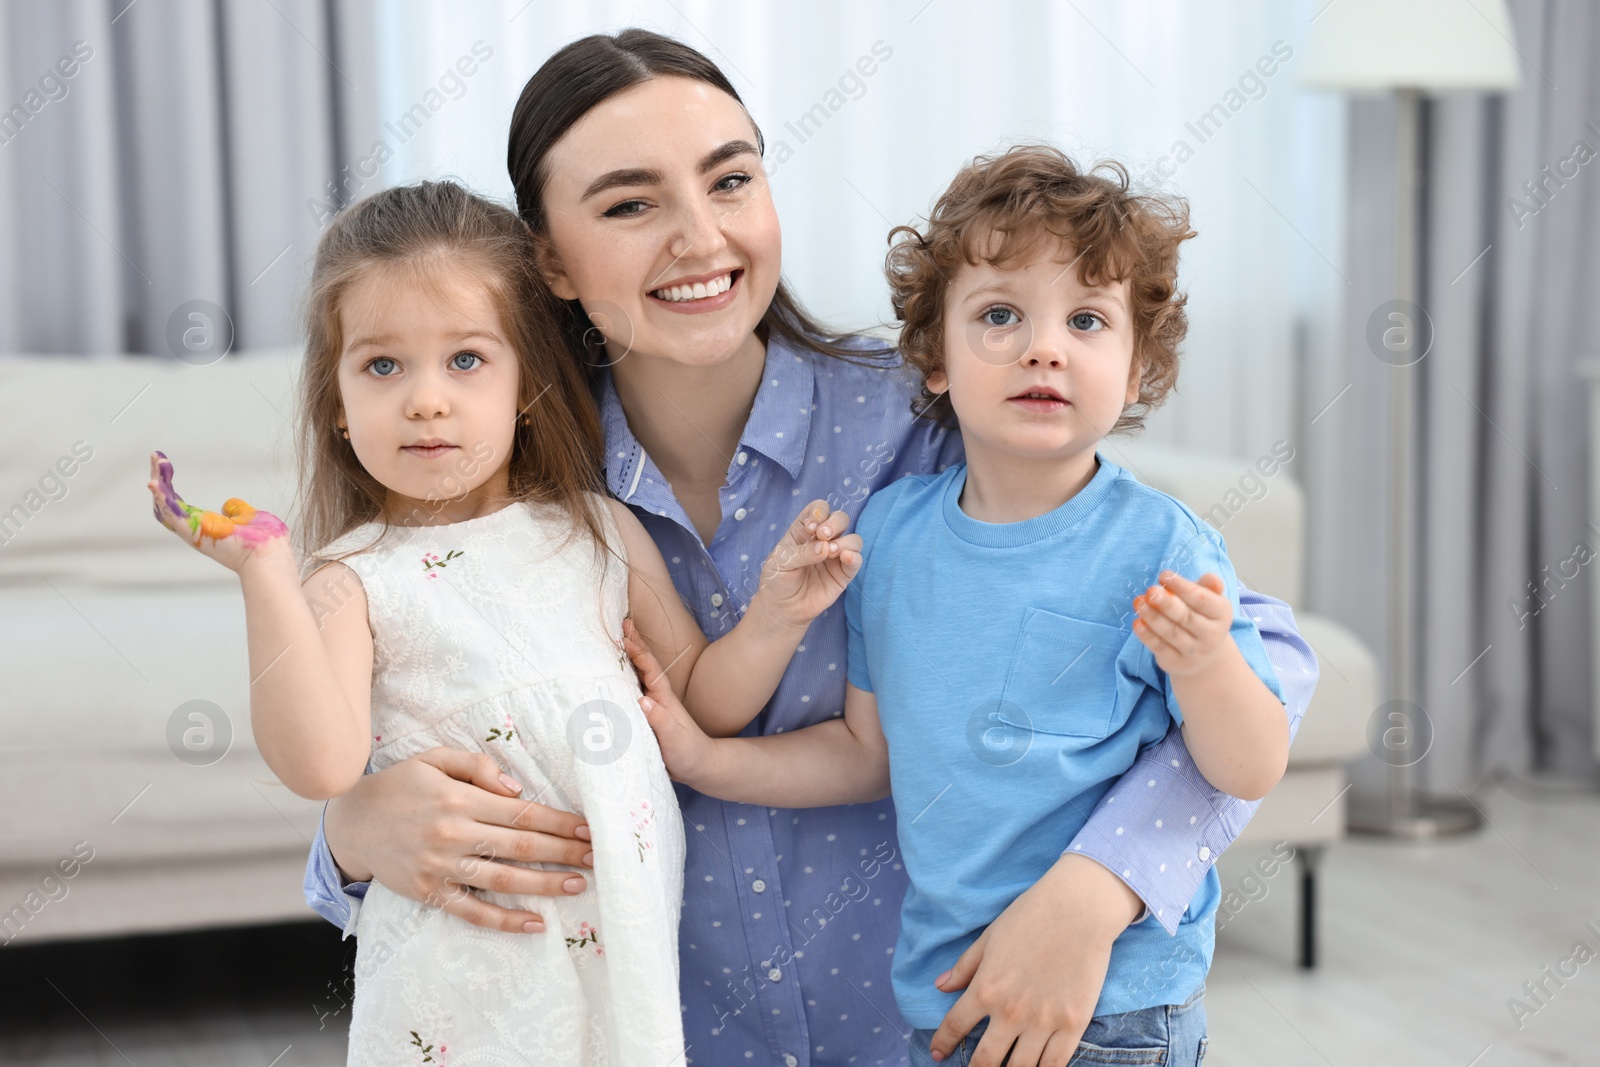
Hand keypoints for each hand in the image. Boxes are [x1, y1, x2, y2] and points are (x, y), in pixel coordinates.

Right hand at [147, 450, 288, 570]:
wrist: (270, 554)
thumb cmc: (264, 540)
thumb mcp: (247, 517)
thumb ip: (236, 510)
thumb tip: (228, 504)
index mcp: (205, 525)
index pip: (178, 503)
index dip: (168, 485)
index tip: (163, 464)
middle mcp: (194, 529)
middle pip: (166, 504)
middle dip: (158, 479)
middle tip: (154, 456)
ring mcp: (193, 533)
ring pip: (164, 508)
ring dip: (158, 485)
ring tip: (156, 462)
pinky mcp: (194, 534)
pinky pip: (172, 516)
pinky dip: (162, 500)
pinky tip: (155, 483)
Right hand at [322, 748, 595, 933]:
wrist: (351, 823)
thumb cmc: (400, 785)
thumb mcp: (434, 759)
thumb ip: (478, 766)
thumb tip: (517, 788)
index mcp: (459, 800)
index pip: (522, 813)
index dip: (559, 822)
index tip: (588, 828)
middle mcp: (453, 834)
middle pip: (521, 846)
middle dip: (564, 852)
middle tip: (597, 858)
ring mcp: (441, 867)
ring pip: (503, 880)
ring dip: (545, 884)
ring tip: (578, 886)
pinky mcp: (429, 893)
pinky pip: (472, 911)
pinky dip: (504, 920)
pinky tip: (535, 923)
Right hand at [623, 617, 716, 785]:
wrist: (698, 766)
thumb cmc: (687, 752)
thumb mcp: (674, 738)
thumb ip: (660, 720)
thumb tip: (642, 700)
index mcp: (663, 697)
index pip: (650, 669)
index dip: (638, 652)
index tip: (626, 636)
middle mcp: (657, 697)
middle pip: (642, 666)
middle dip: (633, 644)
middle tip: (621, 622)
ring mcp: (651, 705)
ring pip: (636, 677)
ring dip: (626, 659)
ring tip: (614, 640)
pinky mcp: (646, 716)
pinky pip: (630, 692)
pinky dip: (622, 679)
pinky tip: (612, 676)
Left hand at [751, 500, 862, 630]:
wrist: (782, 608)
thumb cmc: (777, 580)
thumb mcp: (780, 561)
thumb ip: (802, 552)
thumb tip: (825, 548)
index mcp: (804, 530)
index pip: (819, 510)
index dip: (819, 512)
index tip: (811, 526)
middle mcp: (822, 540)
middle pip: (840, 519)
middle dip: (834, 523)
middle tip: (823, 535)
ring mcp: (835, 556)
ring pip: (853, 539)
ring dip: (844, 541)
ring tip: (829, 552)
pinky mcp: (843, 574)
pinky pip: (856, 560)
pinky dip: (855, 556)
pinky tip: (846, 557)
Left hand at [928, 854, 1142, 1065]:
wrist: (1079, 909)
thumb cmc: (1030, 916)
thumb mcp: (989, 938)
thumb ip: (964, 967)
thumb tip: (940, 987)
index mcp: (986, 989)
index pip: (955, 1027)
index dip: (943, 1043)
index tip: (938, 1053)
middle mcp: (1011, 1012)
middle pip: (986, 1060)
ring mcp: (1044, 1022)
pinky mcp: (1073, 1024)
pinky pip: (1054, 1064)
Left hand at [1131, 570, 1231, 678]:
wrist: (1203, 655)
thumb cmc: (1201, 616)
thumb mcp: (1209, 599)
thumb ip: (1207, 586)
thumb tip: (1210, 578)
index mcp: (1222, 614)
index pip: (1203, 600)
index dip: (1183, 587)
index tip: (1164, 575)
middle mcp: (1212, 635)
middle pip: (1187, 618)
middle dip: (1167, 603)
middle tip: (1151, 591)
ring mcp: (1195, 652)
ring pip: (1172, 633)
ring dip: (1153, 617)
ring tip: (1139, 603)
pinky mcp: (1177, 663)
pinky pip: (1160, 648)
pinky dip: (1147, 636)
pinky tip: (1137, 623)